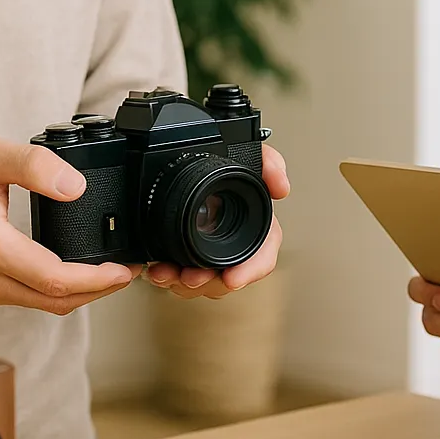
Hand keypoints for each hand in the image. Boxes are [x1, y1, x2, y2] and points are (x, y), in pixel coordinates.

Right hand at [0, 136, 138, 314]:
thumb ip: (34, 165)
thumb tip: (77, 186)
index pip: (57, 280)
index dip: (99, 279)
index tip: (127, 268)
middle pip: (58, 302)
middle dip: (100, 290)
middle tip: (130, 270)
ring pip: (45, 305)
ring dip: (82, 293)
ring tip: (111, 271)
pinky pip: (29, 299)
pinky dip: (59, 290)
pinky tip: (78, 271)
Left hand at [147, 143, 288, 299]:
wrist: (176, 169)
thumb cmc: (221, 164)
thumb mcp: (249, 154)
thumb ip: (269, 162)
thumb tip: (282, 186)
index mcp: (252, 225)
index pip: (263, 255)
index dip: (252, 269)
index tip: (233, 278)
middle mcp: (232, 243)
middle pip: (229, 278)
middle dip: (210, 282)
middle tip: (192, 277)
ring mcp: (208, 255)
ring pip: (202, 284)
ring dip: (182, 283)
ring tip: (166, 273)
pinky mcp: (183, 259)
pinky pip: (177, 279)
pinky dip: (166, 277)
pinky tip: (157, 270)